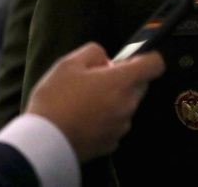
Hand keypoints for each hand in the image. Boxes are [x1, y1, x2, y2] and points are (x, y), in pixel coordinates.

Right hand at [25, 42, 164, 161]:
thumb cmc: (55, 99)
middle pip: (140, 85)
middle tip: (95, 83)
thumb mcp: (68, 64)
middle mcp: (129, 104)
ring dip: (114, 102)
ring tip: (85, 104)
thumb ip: (93, 52)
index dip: (145, 58)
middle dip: (124, 81)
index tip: (126, 62)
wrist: (42, 143)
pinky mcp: (112, 144)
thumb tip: (106, 60)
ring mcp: (122, 126)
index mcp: (122, 81)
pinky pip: (116, 125)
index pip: (155, 64)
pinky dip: (106, 121)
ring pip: (127, 106)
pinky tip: (84, 122)